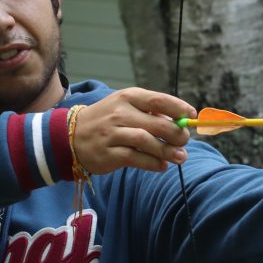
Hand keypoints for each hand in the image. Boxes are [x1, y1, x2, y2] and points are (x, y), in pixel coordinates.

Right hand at [72, 88, 195, 174]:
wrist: (71, 136)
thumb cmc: (107, 120)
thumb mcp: (125, 107)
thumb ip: (151, 113)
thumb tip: (180, 123)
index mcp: (128, 97)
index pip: (158, 100)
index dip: (179, 108)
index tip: (192, 115)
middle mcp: (120, 113)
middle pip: (158, 123)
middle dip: (177, 134)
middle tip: (185, 141)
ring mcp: (113, 134)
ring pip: (147, 141)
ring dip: (168, 151)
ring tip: (180, 157)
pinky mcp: (108, 154)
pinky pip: (136, 159)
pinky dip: (153, 163)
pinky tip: (162, 165)